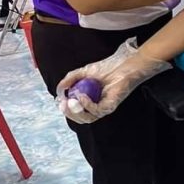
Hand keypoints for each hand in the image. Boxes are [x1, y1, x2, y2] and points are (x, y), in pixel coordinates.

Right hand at [56, 40, 170, 123]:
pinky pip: (96, 111)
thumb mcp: (84, 72)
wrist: (124, 65)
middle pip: (81, 118)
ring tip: (71, 101)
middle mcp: (97, 106)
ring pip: (88, 118)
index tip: (59, 101)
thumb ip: (70, 79)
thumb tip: (59, 89)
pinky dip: (87, 105)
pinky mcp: (111, 106)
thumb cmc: (108, 68)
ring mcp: (104, 107)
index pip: (76, 111)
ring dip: (76, 112)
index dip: (66, 109)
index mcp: (90, 101)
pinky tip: (82, 97)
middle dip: (69, 113)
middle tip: (63, 104)